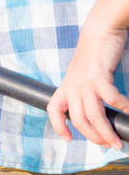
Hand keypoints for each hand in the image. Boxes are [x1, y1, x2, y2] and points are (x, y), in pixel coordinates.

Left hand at [47, 24, 128, 150]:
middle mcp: (72, 86)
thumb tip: (97, 106)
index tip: (68, 139)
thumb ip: (85, 89)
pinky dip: (123, 109)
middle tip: (109, 146)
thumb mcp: (83, 72)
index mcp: (66, 86)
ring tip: (118, 141)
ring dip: (107, 132)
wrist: (99, 29)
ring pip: (94, 116)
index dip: (58, 126)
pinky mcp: (98, 76)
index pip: (53, 110)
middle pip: (79, 120)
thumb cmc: (95, 52)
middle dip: (94, 137)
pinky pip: (112, 100)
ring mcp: (84, 82)